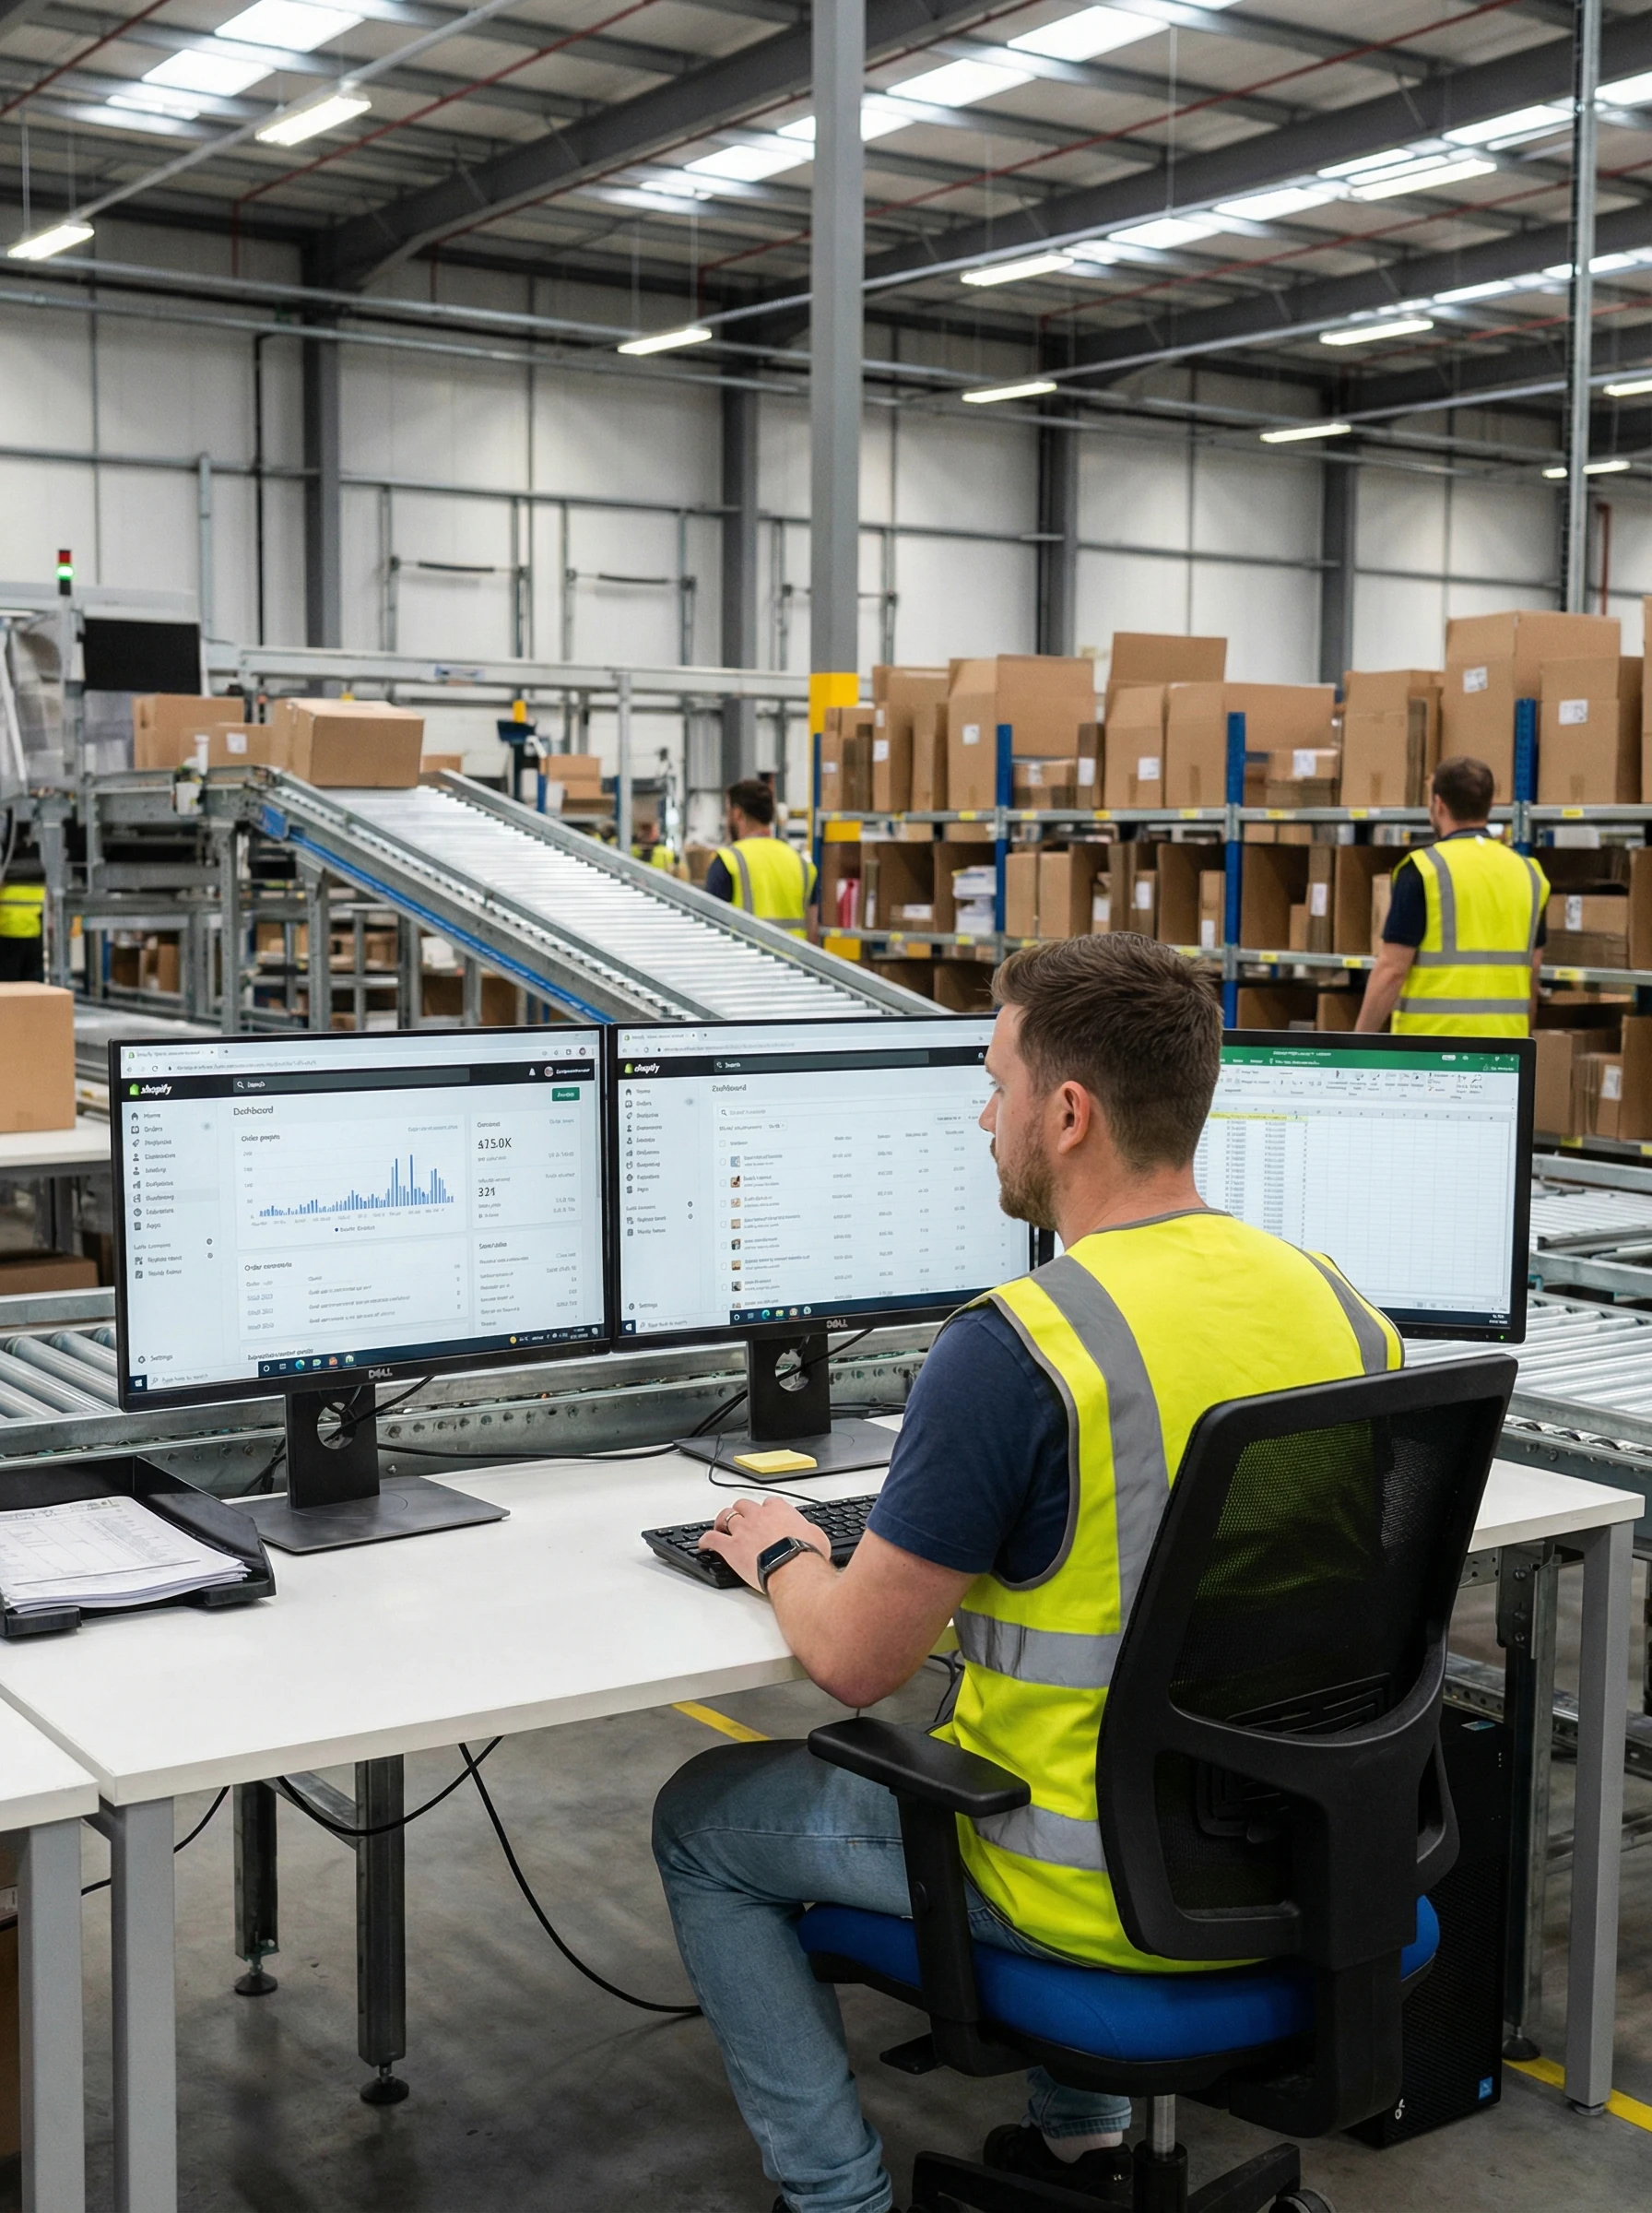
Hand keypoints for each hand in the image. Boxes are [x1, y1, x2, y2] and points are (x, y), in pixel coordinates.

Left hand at [697, 1496, 830, 1592]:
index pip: (769, 1503)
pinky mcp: (731, 1548)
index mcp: (779, 1511)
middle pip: (744, 1505)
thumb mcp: (818, 1538)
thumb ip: (810, 1531)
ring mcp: (742, 1530)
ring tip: (720, 1525)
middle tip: (741, 1518)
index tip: (766, 1515)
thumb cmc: (806, 1555)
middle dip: (742, 1511)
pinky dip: (706, 1540)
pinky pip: (712, 1539)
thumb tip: (812, 1534)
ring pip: (726, 1516)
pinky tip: (703, 1544)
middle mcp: (758, 1516)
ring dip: (722, 1520)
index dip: (766, 1509)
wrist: (793, 1569)